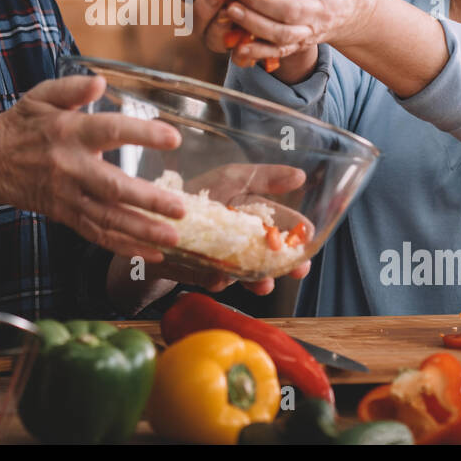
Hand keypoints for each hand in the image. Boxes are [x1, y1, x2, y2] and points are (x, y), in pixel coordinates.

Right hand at [0, 75, 186, 259]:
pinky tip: (152, 254)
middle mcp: (70, 167)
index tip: (173, 138)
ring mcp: (67, 196)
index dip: (142, 135)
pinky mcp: (65, 215)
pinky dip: (124, 247)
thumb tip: (100, 82)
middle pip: (113, 187)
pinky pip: (97, 234)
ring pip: (108, 218)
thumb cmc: (22, 125)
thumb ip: (72, 88)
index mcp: (69, 132)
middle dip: (148, 201)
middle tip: (180, 208)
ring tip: (173, 238)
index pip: (110, 131)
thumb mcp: (41, 96)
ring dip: (142, 231)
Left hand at [109, 163, 311, 300]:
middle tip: (299, 270)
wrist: (149, 213)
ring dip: (255, 280)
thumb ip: (264, 177)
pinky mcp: (192, 270)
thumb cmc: (195, 194)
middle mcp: (235, 241)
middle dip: (284, 264)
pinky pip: (205, 278)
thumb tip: (300, 175)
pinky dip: (213, 280)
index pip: (279, 223)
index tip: (311, 237)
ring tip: (264, 285)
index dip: (297, 231)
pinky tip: (219, 280)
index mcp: (247, 217)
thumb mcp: (231, 178)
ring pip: (241, 273)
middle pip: (266, 254)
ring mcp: (216, 258)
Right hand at [175, 0, 270, 54]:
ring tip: (231, 11)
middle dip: (203, 4)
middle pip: (191, 16)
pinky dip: (240, 46)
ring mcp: (222, 36)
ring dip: (217, 25)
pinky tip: (248, 33)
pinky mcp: (240, 52)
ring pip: (208, 37)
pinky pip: (234, 54)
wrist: (296, 4)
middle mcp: (207, 15)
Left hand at [220, 0, 372, 69]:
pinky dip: (259, 52)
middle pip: (287, 8)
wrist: (353, 10)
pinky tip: (239, 46)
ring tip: (230, 9)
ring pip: (282, 33)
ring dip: (253, 23)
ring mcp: (312, 31)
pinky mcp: (302, 45)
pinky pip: (280, 52)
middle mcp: (323, 10)